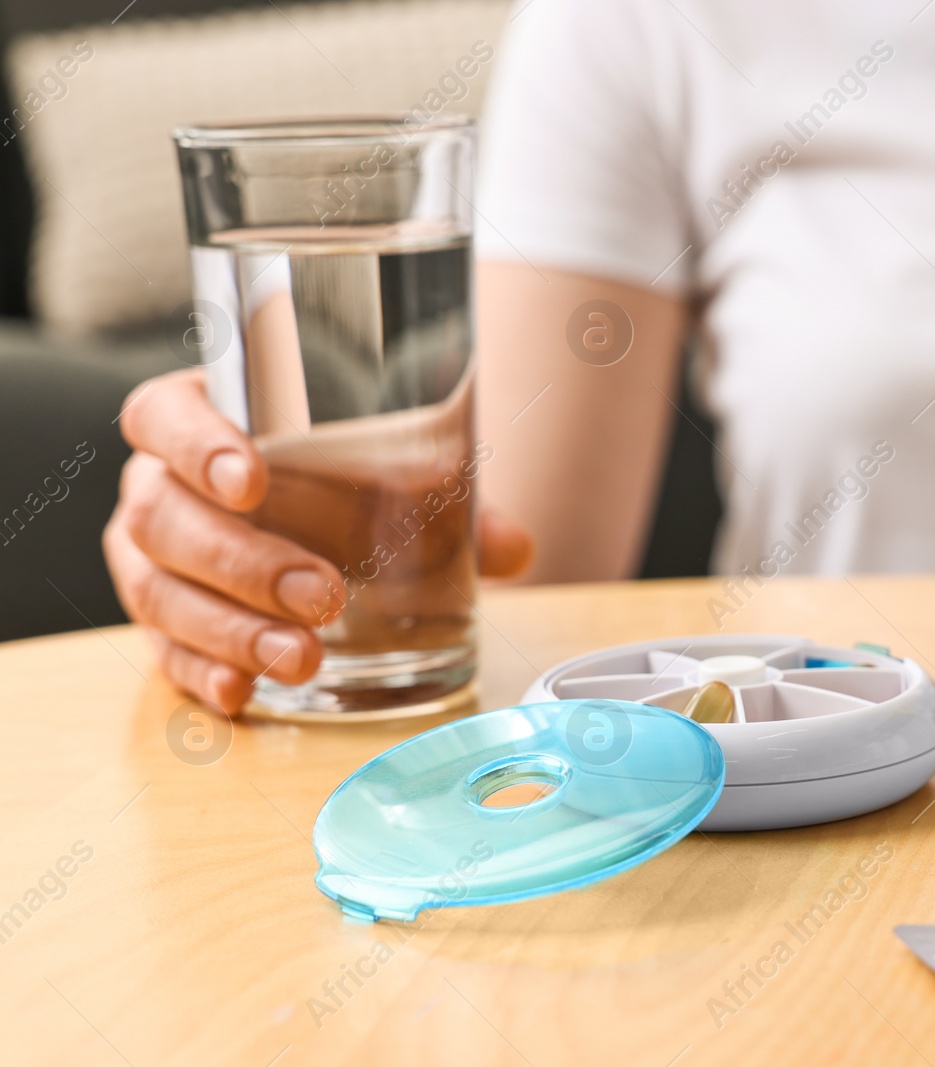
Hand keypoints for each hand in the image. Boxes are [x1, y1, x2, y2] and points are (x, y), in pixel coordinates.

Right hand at [104, 371, 533, 711]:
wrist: (302, 522)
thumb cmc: (337, 484)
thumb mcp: (386, 476)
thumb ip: (446, 502)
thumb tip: (514, 550)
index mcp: (199, 424)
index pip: (163, 416)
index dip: (195, 444)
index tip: (251, 479)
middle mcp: (158, 488)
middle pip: (165, 517)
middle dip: (244, 562)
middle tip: (322, 595)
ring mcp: (149, 561)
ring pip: (159, 592)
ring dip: (233, 630)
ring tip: (304, 657)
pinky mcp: (161, 624)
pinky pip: (164, 653)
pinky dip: (204, 675)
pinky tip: (244, 693)